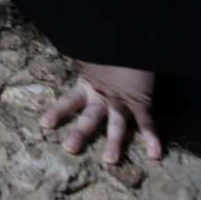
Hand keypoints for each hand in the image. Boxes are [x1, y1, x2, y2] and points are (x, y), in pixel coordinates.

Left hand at [40, 62, 162, 164]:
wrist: (134, 39)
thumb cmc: (110, 50)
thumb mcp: (90, 58)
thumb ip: (78, 64)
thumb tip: (61, 50)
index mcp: (88, 85)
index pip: (68, 100)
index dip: (57, 111)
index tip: (44, 124)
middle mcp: (102, 96)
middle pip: (90, 117)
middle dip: (80, 133)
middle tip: (69, 148)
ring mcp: (122, 100)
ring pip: (117, 124)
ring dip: (114, 142)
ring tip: (110, 160)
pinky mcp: (141, 100)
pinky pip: (147, 121)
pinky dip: (152, 137)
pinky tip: (155, 153)